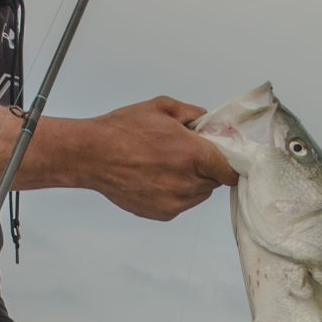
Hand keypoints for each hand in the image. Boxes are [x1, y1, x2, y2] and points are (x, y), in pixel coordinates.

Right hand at [0, 96, 236, 215]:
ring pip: (198, 194)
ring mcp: (174, 201)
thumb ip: (192, 114)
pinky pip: (180, 204)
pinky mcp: (161, 213)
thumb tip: (209, 121)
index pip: (232, 169)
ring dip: (191, 182)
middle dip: (206, 168)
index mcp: (193, 154)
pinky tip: (154, 177)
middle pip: (215, 182)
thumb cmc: (122, 130)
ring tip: (165, 166)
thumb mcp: (161, 108)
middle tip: (186, 155)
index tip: (225, 158)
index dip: (230, 163)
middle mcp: (187, 182)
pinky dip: (174, 194)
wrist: (90, 155)